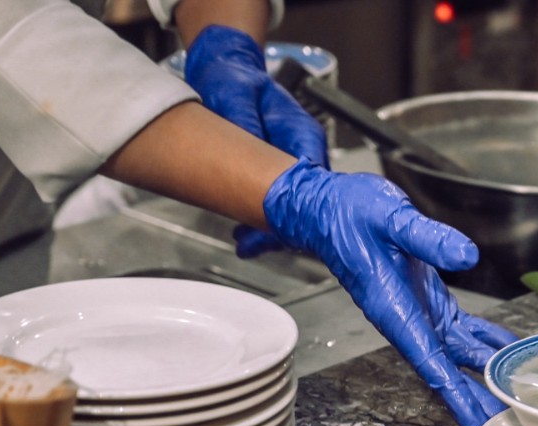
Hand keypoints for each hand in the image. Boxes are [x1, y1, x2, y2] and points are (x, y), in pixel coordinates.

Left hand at [185, 24, 326, 255]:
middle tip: (255, 244)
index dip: (298, 205)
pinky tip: (246, 234)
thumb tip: (250, 152)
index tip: (280, 226)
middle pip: (306, 200)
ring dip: (271, 228)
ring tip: (246, 244)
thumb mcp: (234, 96)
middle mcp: (303, 151)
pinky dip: (264, 219)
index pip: (311, 176)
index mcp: (302, 133)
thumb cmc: (235, 80)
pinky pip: (278, 201)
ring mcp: (293, 164)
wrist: (227, 69)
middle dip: (282, 227)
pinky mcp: (278, 172)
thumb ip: (244, 124)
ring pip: (293, 206)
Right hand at [263, 159, 516, 425]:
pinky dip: (487, 341)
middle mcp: (409, 322)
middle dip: (477, 401)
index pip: (432, 364)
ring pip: (458, 356)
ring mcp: (420, 314)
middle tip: (509, 425)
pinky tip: (510, 350)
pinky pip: (463, 330)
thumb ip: (427, 238)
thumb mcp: (389, 219)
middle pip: (448, 372)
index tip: (477, 422)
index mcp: (396, 312)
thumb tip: (467, 256)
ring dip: (485, 377)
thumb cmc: (349, 215)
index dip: (457, 395)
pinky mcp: (428, 301)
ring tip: (516, 399)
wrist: (329, 210)